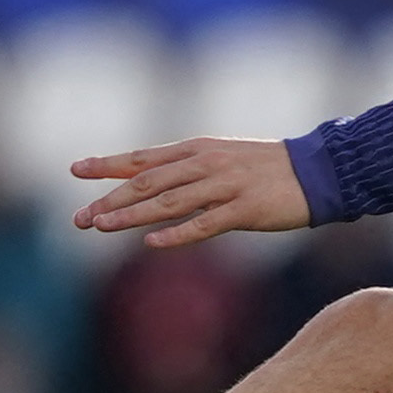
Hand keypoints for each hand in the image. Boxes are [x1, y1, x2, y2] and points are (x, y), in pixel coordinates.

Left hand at [74, 137, 307, 249]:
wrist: (317, 172)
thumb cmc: (267, 168)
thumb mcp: (222, 158)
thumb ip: (187, 171)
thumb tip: (151, 182)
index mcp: (197, 150)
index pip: (143, 158)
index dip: (107, 164)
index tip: (75, 169)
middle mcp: (205, 164)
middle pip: (147, 182)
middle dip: (109, 199)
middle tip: (79, 218)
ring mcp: (225, 186)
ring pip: (168, 202)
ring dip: (131, 215)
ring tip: (101, 226)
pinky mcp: (245, 210)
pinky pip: (205, 224)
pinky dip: (177, 233)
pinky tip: (152, 243)